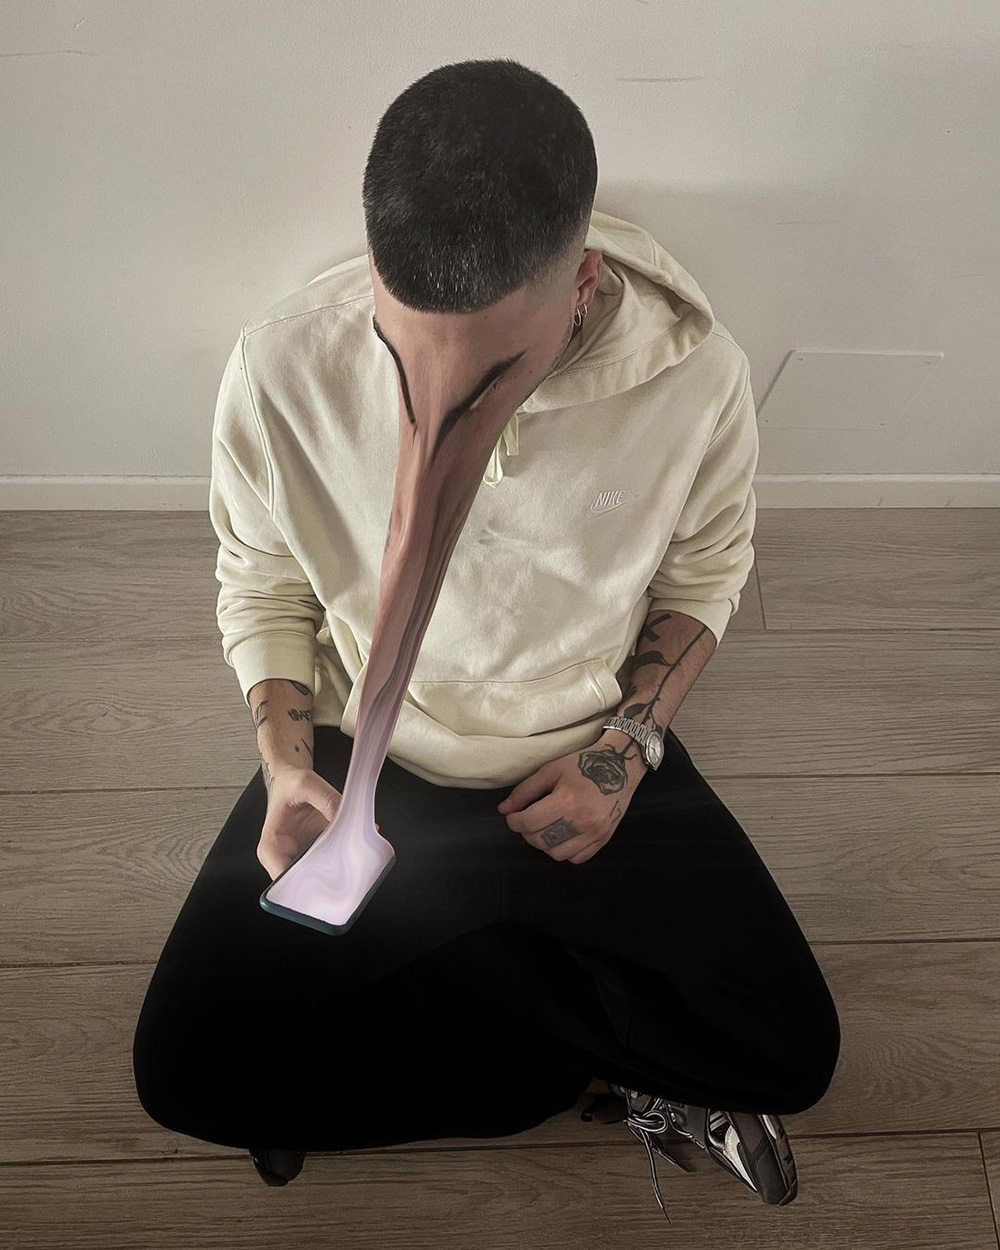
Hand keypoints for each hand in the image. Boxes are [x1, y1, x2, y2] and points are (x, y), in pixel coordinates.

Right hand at [257, 765, 381, 881]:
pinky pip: (331, 862)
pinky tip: (355, 851)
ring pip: (320, 875)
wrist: (292, 780)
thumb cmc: (290, 784)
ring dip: (338, 869)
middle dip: (326, 879)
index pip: (283, 880)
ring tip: (353, 859)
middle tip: (347, 869)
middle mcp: (284, 856)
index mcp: (272, 846)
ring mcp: (301, 856)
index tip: (325, 880)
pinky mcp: (317, 852)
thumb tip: (347, 818)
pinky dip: (343, 858)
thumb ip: (327, 799)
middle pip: (304, 883)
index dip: (304, 886)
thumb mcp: (306, 782)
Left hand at [497, 736, 640, 864]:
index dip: (514, 821)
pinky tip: (563, 834)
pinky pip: (577, 858)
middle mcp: (582, 820)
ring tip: (545, 828)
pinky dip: (565, 851)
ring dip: (545, 843)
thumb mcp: (551, 770)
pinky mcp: (604, 839)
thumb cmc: (584, 764)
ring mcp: (595, 832)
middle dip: (527, 833)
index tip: (513, 816)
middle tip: (528, 820)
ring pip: (557, 854)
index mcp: (567, 800)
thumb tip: (504, 809)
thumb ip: (525, 790)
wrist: (620, 766)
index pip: (529, 822)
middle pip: (541, 841)